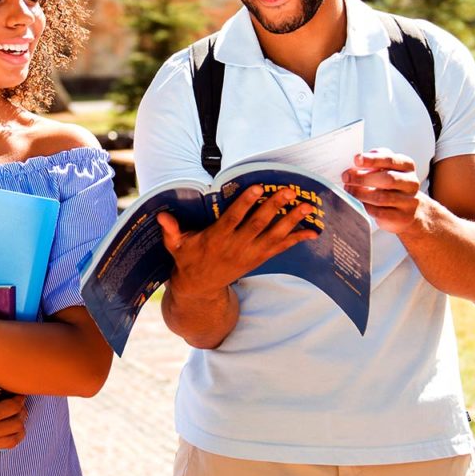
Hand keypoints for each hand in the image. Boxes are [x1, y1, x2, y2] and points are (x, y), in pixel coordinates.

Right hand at [157, 185, 316, 299]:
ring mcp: (250, 254)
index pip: (232, 219)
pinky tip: (313, 230)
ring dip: (291, 221)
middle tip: (288, 191)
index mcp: (216, 239)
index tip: (256, 188)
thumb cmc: (187, 260)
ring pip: (274, 235)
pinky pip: (281, 248)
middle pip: (258, 224)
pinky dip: (297, 239)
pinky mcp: (259, 258)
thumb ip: (171, 230)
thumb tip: (161, 216)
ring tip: (307, 206)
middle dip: (274, 207)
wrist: (200, 288)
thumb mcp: (175, 246)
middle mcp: (236, 246)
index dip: (244, 203)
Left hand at [342, 150, 423, 234]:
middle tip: (346, 177)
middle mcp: (411, 183)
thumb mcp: (387, 169)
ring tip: (348, 190)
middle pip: (387, 179)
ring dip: (361, 194)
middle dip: (363, 178)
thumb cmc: (392, 186)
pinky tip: (358, 203)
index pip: (390, 160)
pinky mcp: (402, 217)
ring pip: (382, 197)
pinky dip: (366, 207)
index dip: (373, 159)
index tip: (356, 159)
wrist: (408, 211)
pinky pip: (380, 213)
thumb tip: (356, 162)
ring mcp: (409, 201)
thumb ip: (375, 162)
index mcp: (407, 166)